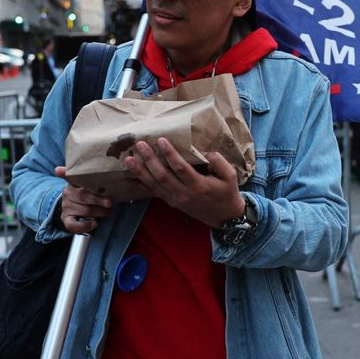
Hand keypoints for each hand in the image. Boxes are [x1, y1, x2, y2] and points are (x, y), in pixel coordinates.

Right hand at [54, 166, 113, 234]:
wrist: (74, 208)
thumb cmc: (87, 194)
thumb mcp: (89, 185)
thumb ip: (95, 180)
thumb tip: (109, 170)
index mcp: (73, 182)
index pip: (68, 176)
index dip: (63, 173)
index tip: (59, 170)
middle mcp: (68, 194)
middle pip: (82, 196)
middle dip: (98, 199)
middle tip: (110, 202)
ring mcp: (66, 207)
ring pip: (84, 210)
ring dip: (99, 212)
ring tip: (109, 211)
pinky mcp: (66, 219)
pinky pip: (74, 225)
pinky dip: (85, 225)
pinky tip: (94, 224)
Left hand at [124, 138, 243, 228]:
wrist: (225, 218)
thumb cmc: (227, 194)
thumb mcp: (230, 176)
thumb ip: (219, 162)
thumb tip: (205, 152)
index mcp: (198, 186)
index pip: (180, 168)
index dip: (170, 154)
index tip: (161, 140)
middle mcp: (184, 194)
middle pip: (162, 176)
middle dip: (150, 160)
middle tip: (140, 145)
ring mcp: (176, 200)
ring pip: (155, 185)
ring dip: (141, 172)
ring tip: (129, 159)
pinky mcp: (172, 202)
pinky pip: (154, 192)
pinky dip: (143, 183)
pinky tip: (133, 174)